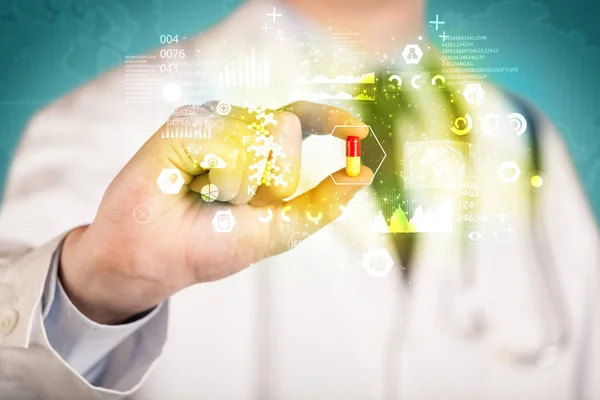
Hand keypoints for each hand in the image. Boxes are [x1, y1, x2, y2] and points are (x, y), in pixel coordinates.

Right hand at [60, 101, 371, 323]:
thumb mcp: (278, 229)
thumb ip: (320, 203)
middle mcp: (236, 128)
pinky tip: (191, 185)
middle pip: (288, 127)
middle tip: (232, 201)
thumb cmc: (208, 245)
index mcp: (258, 148)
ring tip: (207, 195)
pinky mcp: (184, 124)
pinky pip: (231, 144)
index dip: (331, 119)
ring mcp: (210, 123)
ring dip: (242, 185)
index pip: (302, 119)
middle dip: (273, 179)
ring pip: (261, 134)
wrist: (155, 258)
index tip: (358, 131)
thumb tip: (363, 173)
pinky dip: (222, 179)